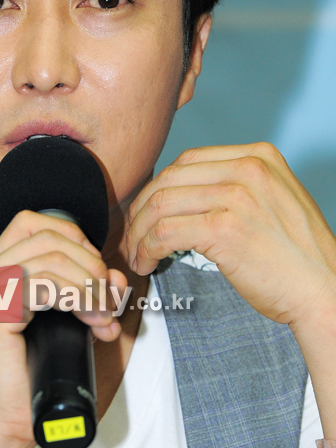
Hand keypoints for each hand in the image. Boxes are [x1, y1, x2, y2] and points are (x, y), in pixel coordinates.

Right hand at [0, 211, 125, 447]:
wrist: (1, 420)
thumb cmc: (28, 373)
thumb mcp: (63, 319)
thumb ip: (84, 291)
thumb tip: (115, 278)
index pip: (32, 222)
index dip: (72, 237)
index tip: (95, 271)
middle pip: (48, 236)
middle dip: (90, 263)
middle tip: (107, 299)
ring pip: (51, 258)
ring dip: (89, 285)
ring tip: (102, 315)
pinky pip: (43, 284)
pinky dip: (77, 297)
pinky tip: (89, 318)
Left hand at [125, 142, 335, 438]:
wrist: (325, 292)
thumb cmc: (296, 256)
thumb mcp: (273, 200)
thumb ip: (235, 186)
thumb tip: (181, 192)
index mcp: (259, 156)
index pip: (188, 160)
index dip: (158, 187)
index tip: (146, 211)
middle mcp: (248, 167)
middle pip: (170, 178)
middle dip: (142, 209)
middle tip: (132, 235)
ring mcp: (237, 196)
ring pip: (161, 204)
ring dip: (139, 232)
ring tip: (136, 253)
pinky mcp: (225, 228)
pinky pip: (165, 232)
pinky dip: (146, 248)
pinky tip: (146, 262)